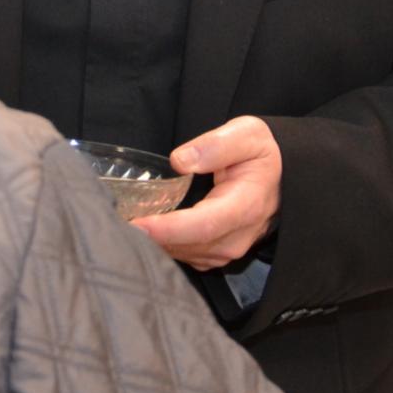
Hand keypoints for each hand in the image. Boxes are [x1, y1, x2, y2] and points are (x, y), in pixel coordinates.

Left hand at [130, 115, 280, 270]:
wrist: (282, 178)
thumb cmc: (262, 154)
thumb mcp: (247, 135)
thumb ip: (215, 145)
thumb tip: (180, 160)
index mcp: (245, 206)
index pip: (203, 225)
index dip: (168, 229)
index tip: (135, 223)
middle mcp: (236, 237)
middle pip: (187, 245)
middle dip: (149, 238)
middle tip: (110, 223)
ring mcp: (226, 251)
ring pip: (183, 255)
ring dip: (153, 244)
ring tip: (119, 227)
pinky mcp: (215, 255)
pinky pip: (184, 257)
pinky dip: (162, 247)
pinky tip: (142, 231)